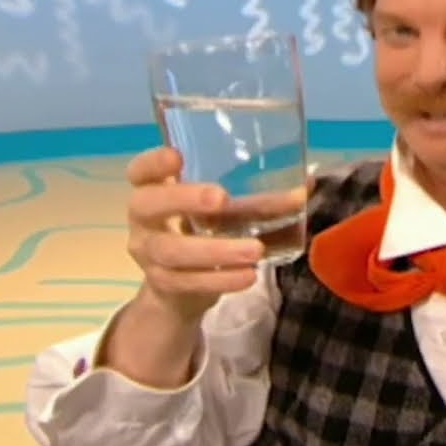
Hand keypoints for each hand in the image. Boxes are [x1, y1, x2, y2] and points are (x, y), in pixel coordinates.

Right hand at [124, 146, 263, 320]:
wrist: (180, 289)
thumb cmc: (205, 232)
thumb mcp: (225, 213)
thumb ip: (257, 199)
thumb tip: (306, 182)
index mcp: (153, 190)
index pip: (139, 171)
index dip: (153, 162)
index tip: (178, 156)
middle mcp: (143, 220)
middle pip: (147, 205)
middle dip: (183, 199)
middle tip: (221, 198)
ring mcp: (149, 255)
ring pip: (173, 252)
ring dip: (216, 250)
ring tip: (255, 250)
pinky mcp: (164, 285)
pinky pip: (189, 283)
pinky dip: (221, 280)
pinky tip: (249, 276)